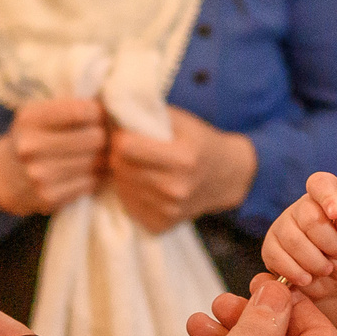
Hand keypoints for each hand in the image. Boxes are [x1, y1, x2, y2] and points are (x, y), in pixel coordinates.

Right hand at [0, 98, 108, 215]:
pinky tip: (86, 171)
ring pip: (96, 162)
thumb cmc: (31, 137)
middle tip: (103, 135)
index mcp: (30, 119)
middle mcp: (31, 146)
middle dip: (104, 135)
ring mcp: (39, 174)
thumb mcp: (38, 114)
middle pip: (94, 138)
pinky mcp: (49, 197)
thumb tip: (109, 104)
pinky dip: (93, 176)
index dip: (98, 112)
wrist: (3, 175)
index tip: (98, 114)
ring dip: (102, 157)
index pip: (80, 111)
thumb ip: (67, 107)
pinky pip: (90, 182)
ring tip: (97, 153)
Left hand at [108, 108, 255, 233]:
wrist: (226, 178)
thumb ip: (148, 114)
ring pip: (121, 186)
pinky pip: (128, 205)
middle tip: (129, 148)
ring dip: (124, 174)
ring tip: (140, 166)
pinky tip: (146, 184)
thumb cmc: (200, 143)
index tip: (125, 133)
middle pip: (120, 167)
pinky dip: (131, 193)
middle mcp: (175, 188)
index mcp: (182, 158)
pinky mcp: (161, 225)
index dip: (120, 137)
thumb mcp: (182, 121)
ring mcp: (168, 210)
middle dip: (118, 155)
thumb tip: (110, 110)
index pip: (126, 147)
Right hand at [259, 171, 336, 299]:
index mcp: (326, 198)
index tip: (336, 213)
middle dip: (329, 244)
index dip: (327, 196)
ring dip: (314, 262)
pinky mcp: (270, 247)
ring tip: (326, 269)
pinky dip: (296, 273)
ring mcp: (282, 226)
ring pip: (293, 240)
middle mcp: (301, 208)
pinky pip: (278, 258)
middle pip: (309, 218)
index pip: (320, 183)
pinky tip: (307, 278)